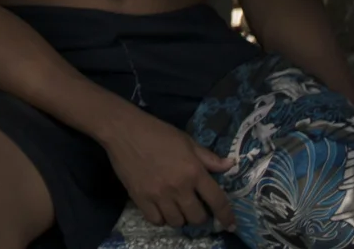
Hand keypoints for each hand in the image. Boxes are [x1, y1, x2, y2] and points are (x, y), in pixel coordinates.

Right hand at [101, 108, 233, 229]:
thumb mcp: (186, 141)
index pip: (217, 201)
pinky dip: (161, 218)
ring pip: (177, 222)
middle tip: (194, 206)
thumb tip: (230, 165)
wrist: (122, 129)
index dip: (226, 216)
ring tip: (176, 208)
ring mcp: (158, 194)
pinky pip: (156, 220)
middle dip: (200, 215)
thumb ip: (208, 157)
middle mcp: (178, 187)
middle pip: (197, 217)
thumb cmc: (157, 132)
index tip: (230, 225)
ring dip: (181, 217)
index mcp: (194, 172)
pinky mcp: (140, 197)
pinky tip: (160, 209)